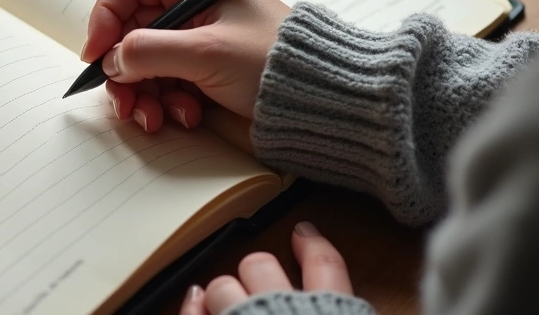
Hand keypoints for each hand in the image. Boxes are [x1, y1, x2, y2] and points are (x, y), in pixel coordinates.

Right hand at [81, 0, 290, 131]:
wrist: (324, 102)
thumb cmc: (275, 65)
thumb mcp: (206, 53)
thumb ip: (148, 52)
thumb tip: (111, 60)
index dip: (106, 13)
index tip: (99, 53)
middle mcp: (193, 9)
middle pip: (130, 29)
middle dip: (123, 68)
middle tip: (123, 101)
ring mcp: (198, 43)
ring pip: (144, 63)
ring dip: (143, 94)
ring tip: (155, 118)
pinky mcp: (204, 74)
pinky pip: (166, 85)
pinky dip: (167, 104)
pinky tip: (186, 117)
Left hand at [180, 222, 352, 314]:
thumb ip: (341, 305)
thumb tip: (347, 303)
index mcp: (328, 312)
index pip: (326, 268)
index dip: (314, 247)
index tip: (304, 231)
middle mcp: (281, 311)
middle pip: (261, 267)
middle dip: (256, 270)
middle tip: (258, 279)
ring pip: (223, 288)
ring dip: (224, 292)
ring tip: (225, 301)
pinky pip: (194, 314)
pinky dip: (192, 307)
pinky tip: (195, 300)